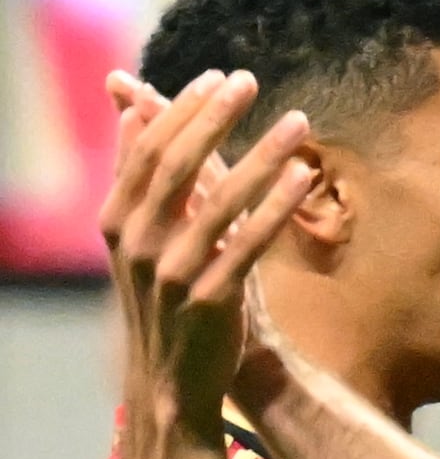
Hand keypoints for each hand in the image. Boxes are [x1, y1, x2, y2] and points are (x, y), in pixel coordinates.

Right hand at [97, 70, 316, 443]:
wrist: (173, 382)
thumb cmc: (167, 295)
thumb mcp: (145, 234)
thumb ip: (143, 174)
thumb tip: (134, 105)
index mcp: (116, 222)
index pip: (145, 151)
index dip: (180, 110)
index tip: (217, 77)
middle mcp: (135, 245)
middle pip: (175, 166)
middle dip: (214, 118)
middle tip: (249, 80)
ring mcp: (170, 273)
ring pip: (217, 200)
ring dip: (261, 155)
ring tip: (297, 120)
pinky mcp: (208, 300)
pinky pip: (247, 243)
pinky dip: (276, 206)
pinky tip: (304, 175)